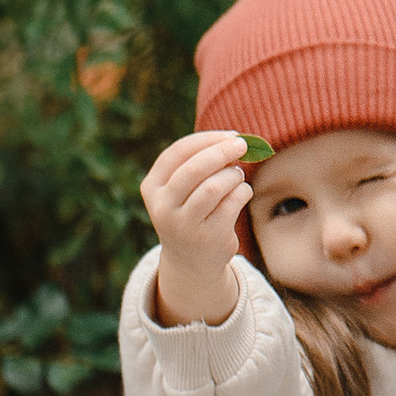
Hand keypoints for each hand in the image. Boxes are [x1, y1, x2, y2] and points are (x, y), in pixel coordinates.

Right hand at [139, 130, 253, 328]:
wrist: (191, 260)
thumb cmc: (191, 211)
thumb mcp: (182, 189)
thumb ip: (199, 164)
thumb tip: (234, 139)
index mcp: (152, 188)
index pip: (178, 152)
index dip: (207, 139)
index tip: (230, 134)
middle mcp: (163, 207)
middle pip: (195, 168)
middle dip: (222, 152)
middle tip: (242, 145)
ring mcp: (184, 225)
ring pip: (215, 186)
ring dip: (233, 174)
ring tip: (237, 175)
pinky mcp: (208, 237)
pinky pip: (233, 203)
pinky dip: (243, 191)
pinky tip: (242, 193)